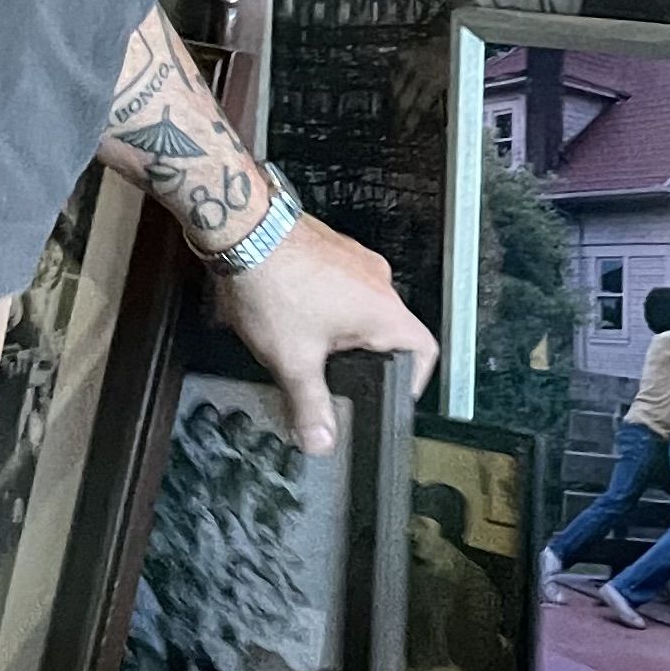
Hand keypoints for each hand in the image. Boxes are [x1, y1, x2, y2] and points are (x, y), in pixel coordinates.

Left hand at [214, 211, 436, 455]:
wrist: (245, 230)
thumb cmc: (274, 282)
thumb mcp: (293, 360)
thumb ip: (311, 406)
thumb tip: (321, 441)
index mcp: (383, 311)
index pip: (424, 353)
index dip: (413, 381)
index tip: (390, 393)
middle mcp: (378, 281)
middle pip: (388, 331)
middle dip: (361, 356)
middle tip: (332, 372)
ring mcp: (357, 260)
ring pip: (362, 306)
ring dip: (339, 327)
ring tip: (305, 338)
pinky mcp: (334, 249)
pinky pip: (342, 283)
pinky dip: (325, 302)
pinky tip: (293, 310)